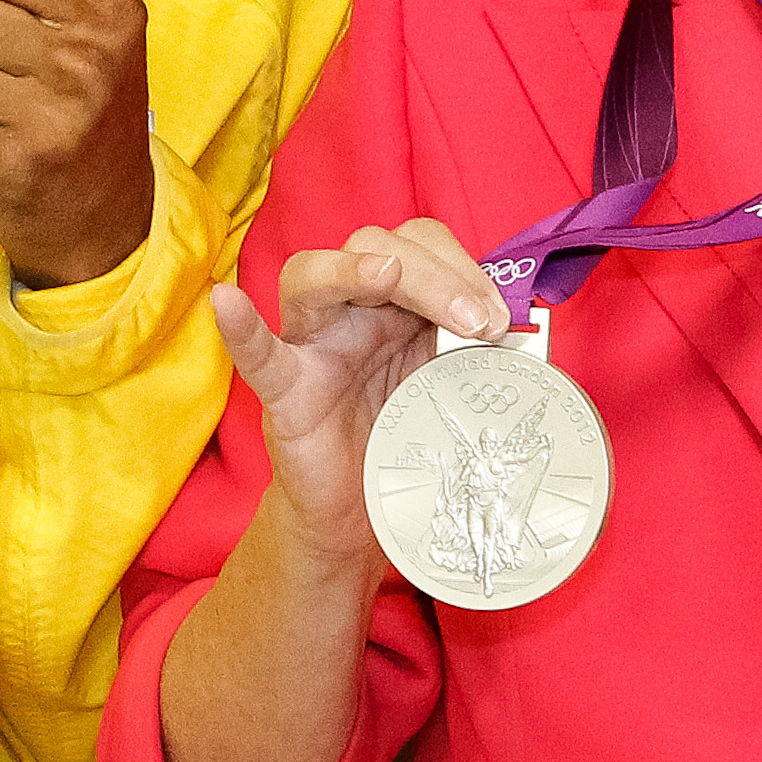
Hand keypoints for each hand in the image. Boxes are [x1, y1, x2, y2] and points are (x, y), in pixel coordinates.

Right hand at [215, 218, 507, 575]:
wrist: (363, 516)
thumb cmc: (406, 438)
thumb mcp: (453, 383)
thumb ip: (481, 351)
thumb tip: (534, 325)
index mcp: (398, 301)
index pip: (424, 245)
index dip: (465, 266)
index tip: (505, 315)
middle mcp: (352, 308)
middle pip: (376, 245)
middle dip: (434, 272)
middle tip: (478, 320)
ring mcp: (312, 345)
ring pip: (312, 274)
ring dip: (356, 268)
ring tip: (389, 275)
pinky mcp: (286, 393)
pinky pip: (258, 355)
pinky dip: (242, 329)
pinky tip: (227, 302)